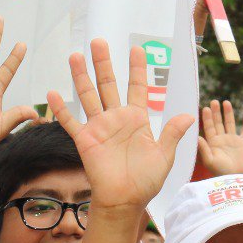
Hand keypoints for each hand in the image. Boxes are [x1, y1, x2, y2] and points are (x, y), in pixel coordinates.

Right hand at [48, 40, 193, 211]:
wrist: (125, 200)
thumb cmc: (146, 181)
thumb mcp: (164, 156)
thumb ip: (172, 134)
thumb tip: (190, 115)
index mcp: (137, 120)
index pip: (138, 88)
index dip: (137, 69)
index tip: (136, 49)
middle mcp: (117, 119)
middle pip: (109, 84)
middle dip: (104, 63)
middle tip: (99, 41)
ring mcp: (99, 128)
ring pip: (88, 96)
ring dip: (82, 77)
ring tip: (75, 56)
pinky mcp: (85, 140)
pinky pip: (70, 122)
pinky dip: (61, 109)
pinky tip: (52, 93)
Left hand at [197, 100, 242, 174]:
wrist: (236, 179)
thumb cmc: (221, 172)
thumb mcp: (210, 161)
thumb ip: (204, 149)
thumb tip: (197, 137)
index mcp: (212, 144)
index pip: (209, 128)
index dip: (207, 118)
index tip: (205, 108)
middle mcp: (221, 140)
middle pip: (218, 123)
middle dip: (216, 112)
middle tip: (214, 101)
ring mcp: (232, 141)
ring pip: (230, 123)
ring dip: (228, 113)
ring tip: (226, 102)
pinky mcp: (242, 144)